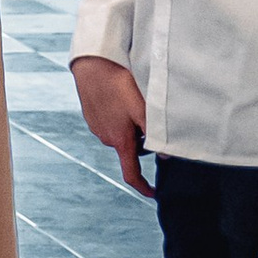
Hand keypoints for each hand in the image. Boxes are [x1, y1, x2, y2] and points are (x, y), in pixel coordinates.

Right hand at [72, 54, 152, 196]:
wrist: (92, 65)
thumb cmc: (118, 85)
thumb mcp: (142, 108)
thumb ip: (155, 132)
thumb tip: (167, 154)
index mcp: (120, 141)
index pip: (131, 173)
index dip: (143, 187)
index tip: (153, 193)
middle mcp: (106, 138)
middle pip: (130, 148)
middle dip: (141, 140)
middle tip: (148, 118)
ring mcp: (96, 127)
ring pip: (119, 134)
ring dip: (129, 126)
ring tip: (133, 102)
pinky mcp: (91, 115)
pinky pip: (109, 123)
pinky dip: (117, 116)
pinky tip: (119, 97)